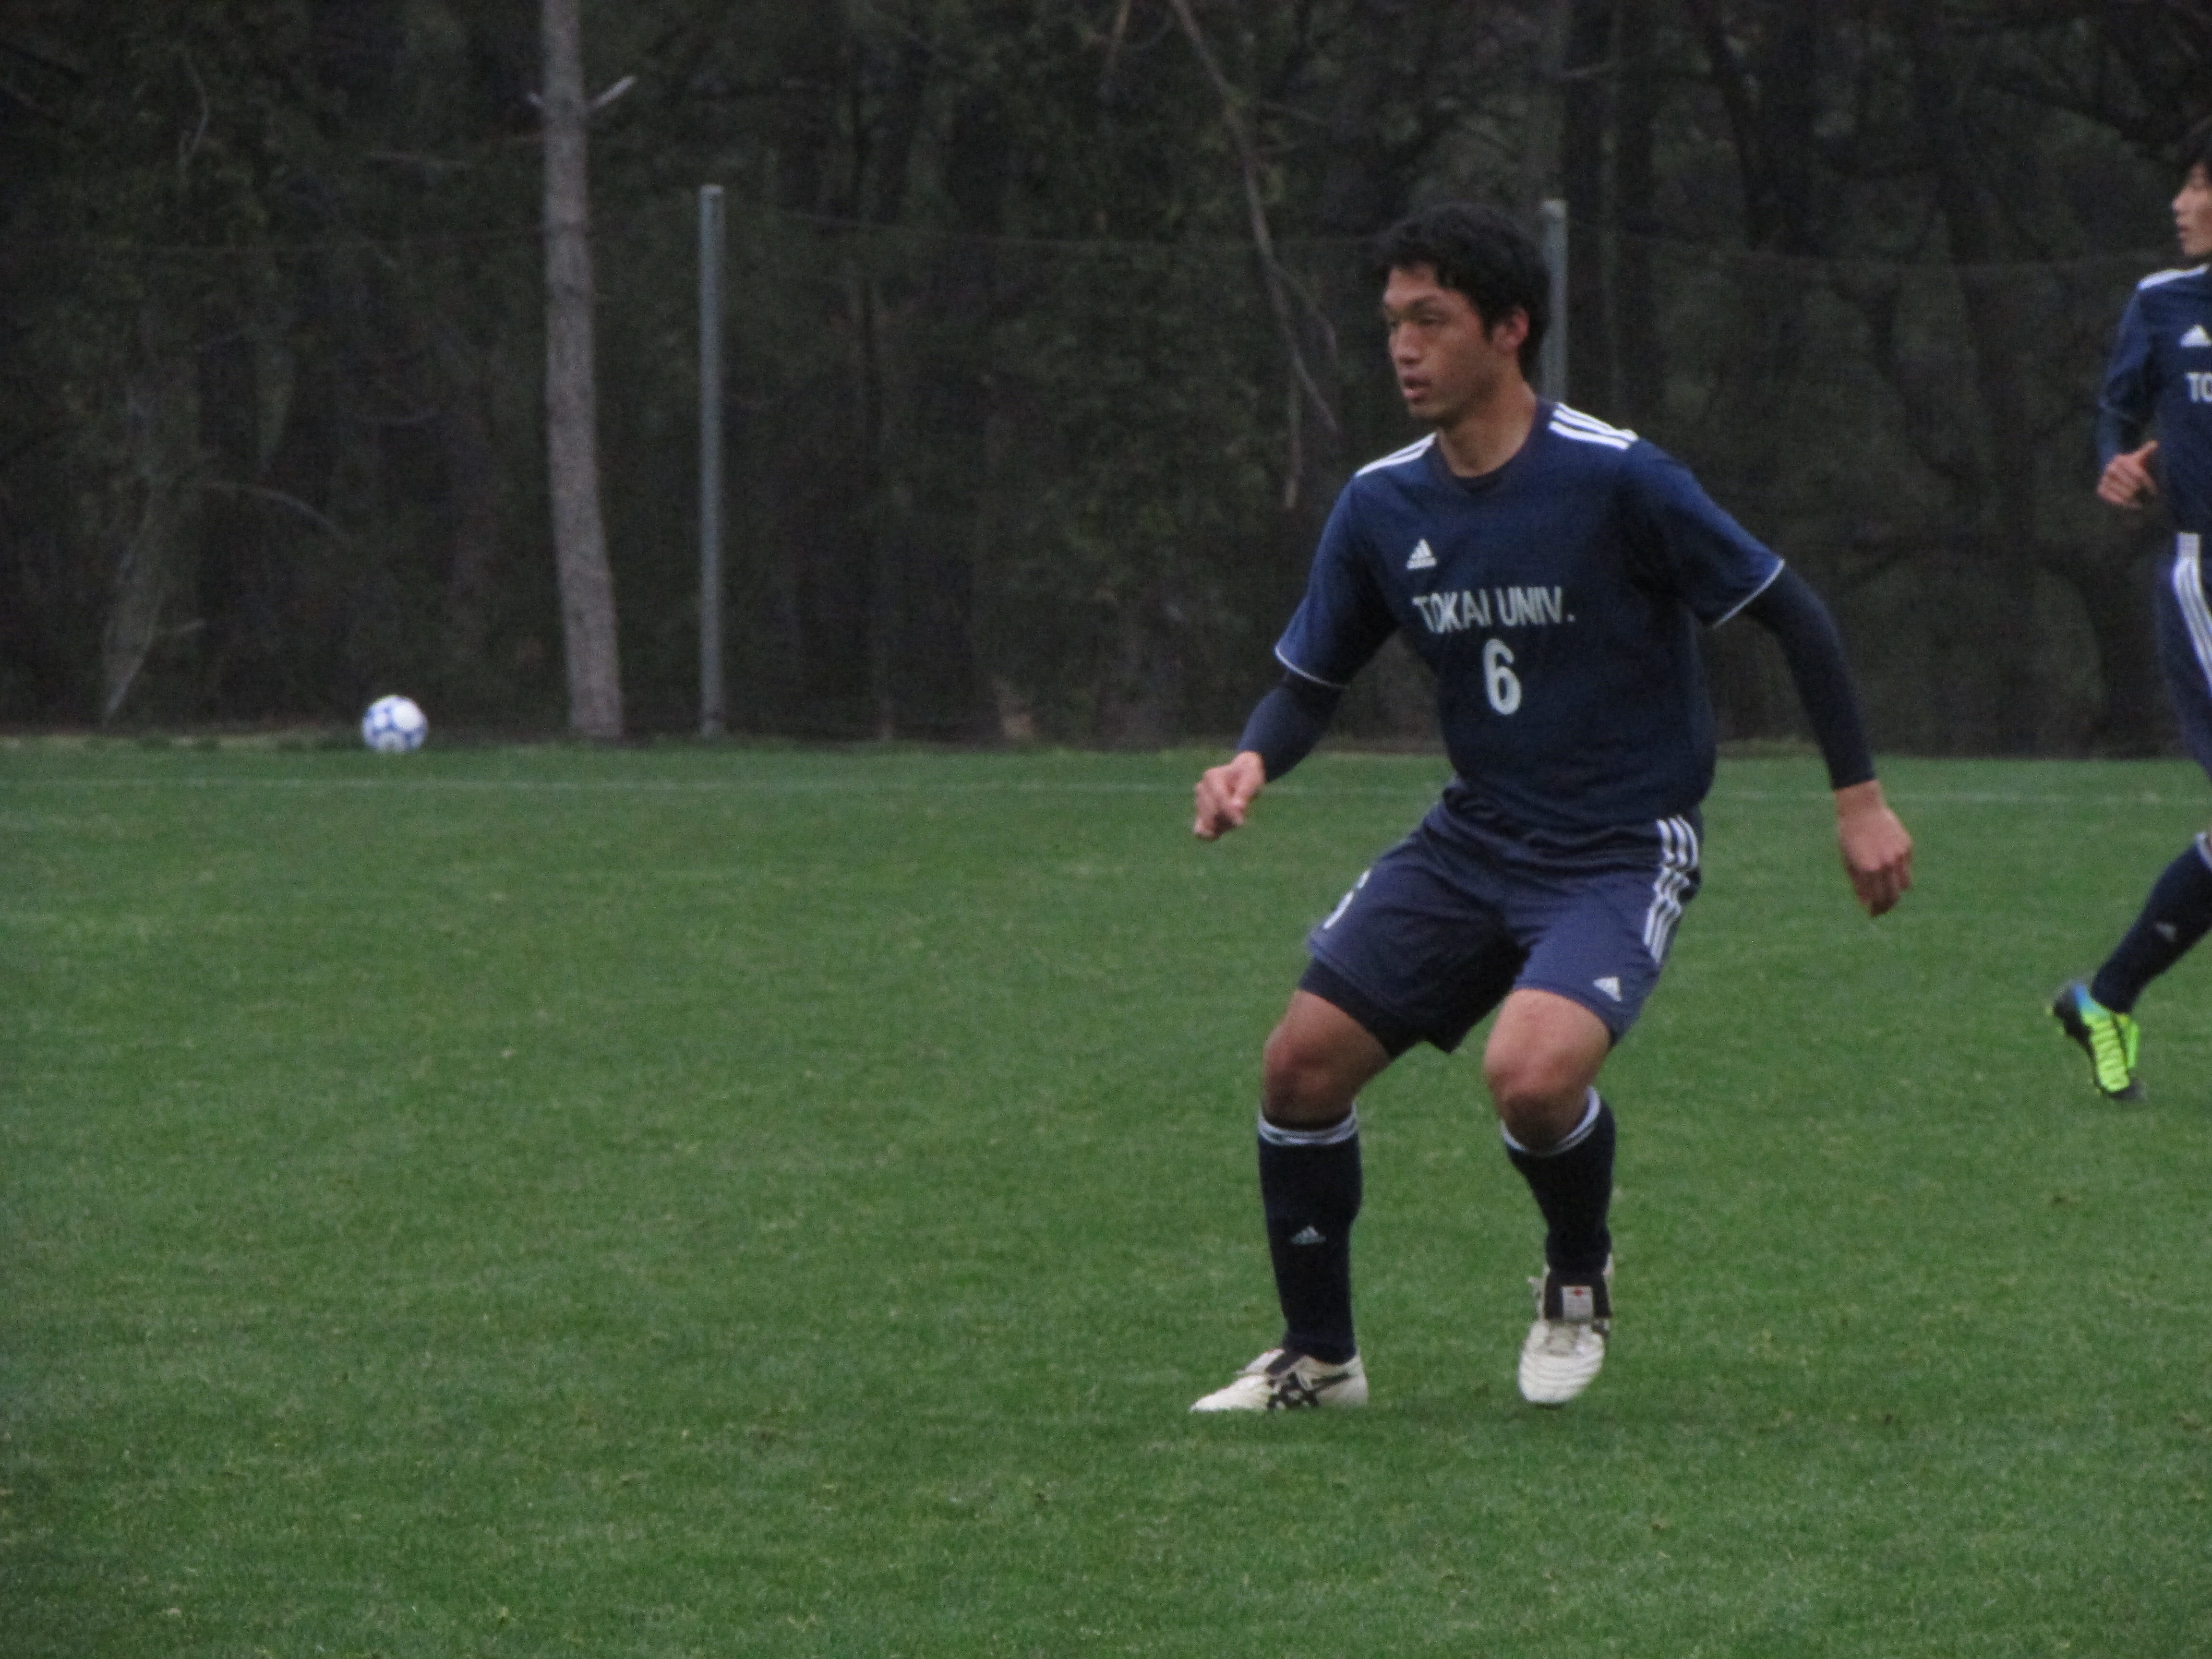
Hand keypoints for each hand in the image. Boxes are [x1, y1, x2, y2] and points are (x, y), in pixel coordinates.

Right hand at [1194, 751, 1266, 839]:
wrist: (1241, 778)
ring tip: (1235, 818)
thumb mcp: (1251, 780)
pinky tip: (1220, 833)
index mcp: (1211, 777)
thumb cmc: (1247, 777)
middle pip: (1212, 812)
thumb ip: (1244, 793)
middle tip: (1242, 819)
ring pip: (1208, 823)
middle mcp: (1201, 789)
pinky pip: (1199, 830)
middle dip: (1228, 819)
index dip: (1230, 812)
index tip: (1241, 823)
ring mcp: (1199, 802)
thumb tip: (1238, 808)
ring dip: (1223, 826)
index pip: (1219, 798)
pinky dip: (1210, 834)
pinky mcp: (1200, 815)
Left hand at [1834, 779, 1911, 916]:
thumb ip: (1858, 884)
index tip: (1872, 914)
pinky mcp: (1907, 846)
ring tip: (1887, 893)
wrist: (1862, 808)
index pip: (1876, 899)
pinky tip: (1890, 871)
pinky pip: (1906, 868)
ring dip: (1896, 891)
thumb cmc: (1849, 835)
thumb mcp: (1848, 861)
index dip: (1875, 910)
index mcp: (1868, 869)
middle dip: (1887, 906)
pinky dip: (1899, 873)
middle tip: (1880, 910)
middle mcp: (1885, 864)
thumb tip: (1866, 905)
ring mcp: (1898, 855)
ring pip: (1904, 885)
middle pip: (1893, 896)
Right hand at [2097, 440, 2158, 508]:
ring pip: (2124, 493)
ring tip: (2142, 503)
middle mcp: (2110, 468)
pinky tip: (2134, 505)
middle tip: (2148, 497)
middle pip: (2132, 486)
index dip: (2148, 484)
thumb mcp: (2140, 457)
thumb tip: (2155, 444)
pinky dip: (2124, 504)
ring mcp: (2104, 479)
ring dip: (2135, 499)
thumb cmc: (2132, 465)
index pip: (2139, 475)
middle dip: (2141, 492)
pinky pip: (2114, 499)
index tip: (2155, 492)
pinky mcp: (2100, 489)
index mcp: (2121, 459)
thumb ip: (2147, 452)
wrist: (2116, 471)